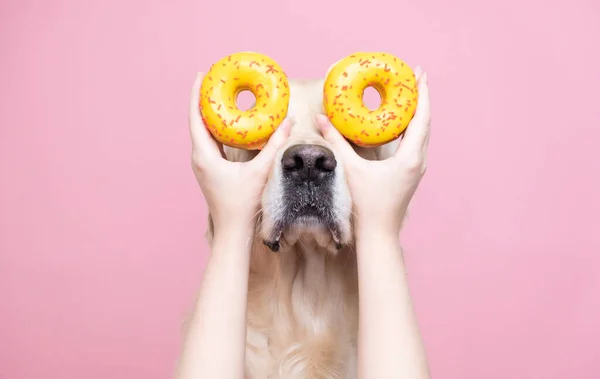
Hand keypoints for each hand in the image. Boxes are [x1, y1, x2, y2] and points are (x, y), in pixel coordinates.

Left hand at [188, 73, 291, 231]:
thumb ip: (274, 146)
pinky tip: (230, 122)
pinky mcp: (211, 170)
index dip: (196, 95)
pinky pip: (211, 142)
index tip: (201, 75)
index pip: (196, 118)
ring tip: (222, 95)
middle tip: (215, 79)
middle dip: (205, 99)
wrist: (233, 232)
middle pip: (198, 121)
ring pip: (204, 132)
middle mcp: (200, 158)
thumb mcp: (260, 172)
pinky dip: (218, 128)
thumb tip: (289, 122)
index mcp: (204, 156)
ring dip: (212, 114)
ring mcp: (204, 164)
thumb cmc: (243, 205)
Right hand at [316, 68, 430, 234]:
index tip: (419, 73)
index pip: (421, 118)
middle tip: (414, 77)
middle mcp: (419, 161)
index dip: (421, 93)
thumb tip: (320, 118)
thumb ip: (336, 142)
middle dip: (420, 98)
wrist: (378, 234)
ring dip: (417, 113)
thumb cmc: (367, 205)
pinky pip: (416, 143)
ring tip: (408, 95)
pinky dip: (411, 128)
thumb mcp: (350, 169)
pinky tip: (400, 123)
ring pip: (422, 134)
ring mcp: (417, 168)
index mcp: (410, 157)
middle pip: (425, 122)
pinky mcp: (410, 174)